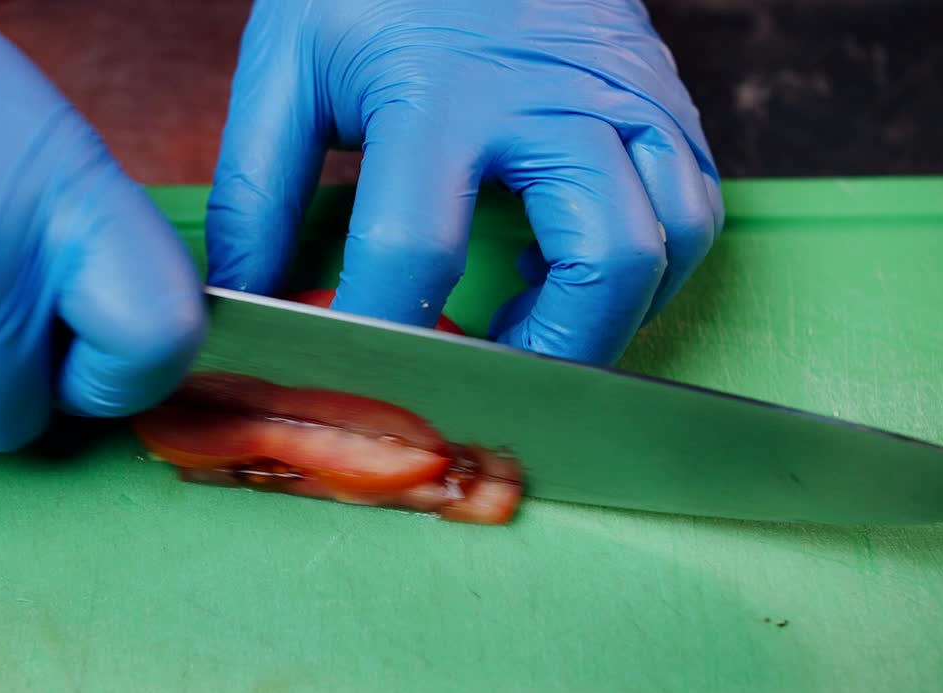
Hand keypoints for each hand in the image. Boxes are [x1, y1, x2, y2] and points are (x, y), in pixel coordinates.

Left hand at [206, 0, 722, 364]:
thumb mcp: (290, 66)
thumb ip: (257, 192)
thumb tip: (245, 301)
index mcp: (442, 92)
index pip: (419, 250)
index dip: (384, 330)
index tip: (361, 372)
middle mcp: (552, 98)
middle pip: (604, 261)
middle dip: (550, 351)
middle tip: (487, 376)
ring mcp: (623, 94)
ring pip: (672, 238)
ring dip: (611, 312)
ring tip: (537, 326)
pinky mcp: (660, 94)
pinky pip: (697, 203)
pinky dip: (655, 261)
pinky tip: (580, 264)